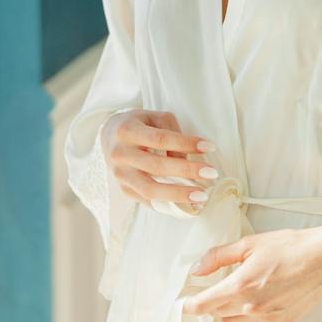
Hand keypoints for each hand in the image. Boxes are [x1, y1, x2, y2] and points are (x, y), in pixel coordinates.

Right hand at [101, 109, 219, 209]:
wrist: (110, 137)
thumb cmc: (140, 125)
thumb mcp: (155, 118)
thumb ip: (173, 133)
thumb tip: (187, 160)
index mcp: (127, 131)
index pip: (160, 139)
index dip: (186, 143)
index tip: (210, 147)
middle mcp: (120, 155)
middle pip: (156, 166)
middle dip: (186, 171)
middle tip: (212, 174)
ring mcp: (120, 175)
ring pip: (150, 190)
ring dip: (178, 194)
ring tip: (202, 196)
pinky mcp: (124, 190)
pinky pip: (148, 201)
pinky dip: (170, 204)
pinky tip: (190, 203)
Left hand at [180, 224, 321, 321]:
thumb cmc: (291, 246)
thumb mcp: (250, 243)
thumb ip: (218, 257)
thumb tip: (197, 270)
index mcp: (241, 286)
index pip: (203, 306)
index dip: (190, 305)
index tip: (186, 301)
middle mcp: (252, 307)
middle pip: (216, 315)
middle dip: (212, 304)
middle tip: (218, 289)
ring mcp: (267, 320)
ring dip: (229, 313)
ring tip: (241, 294)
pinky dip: (249, 318)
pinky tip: (259, 300)